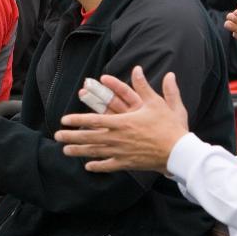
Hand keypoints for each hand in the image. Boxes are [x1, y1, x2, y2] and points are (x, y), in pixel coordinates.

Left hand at [53, 66, 188, 173]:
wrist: (179, 152)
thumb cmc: (169, 126)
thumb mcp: (158, 103)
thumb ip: (145, 86)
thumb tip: (139, 69)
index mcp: (122, 122)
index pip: (94, 120)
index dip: (77, 120)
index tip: (64, 120)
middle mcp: (118, 138)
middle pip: (89, 137)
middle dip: (71, 136)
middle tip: (57, 136)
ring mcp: (121, 152)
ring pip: (95, 152)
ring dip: (79, 151)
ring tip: (65, 150)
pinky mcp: (128, 163)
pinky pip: (109, 165)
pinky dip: (97, 166)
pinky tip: (88, 166)